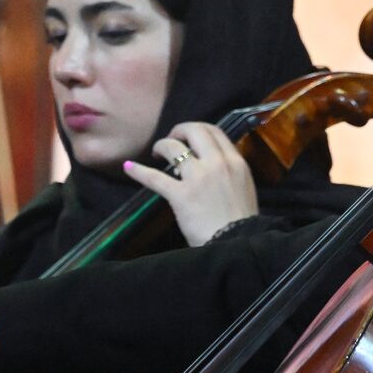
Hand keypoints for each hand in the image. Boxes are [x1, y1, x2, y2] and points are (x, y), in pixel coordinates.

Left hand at [123, 122, 258, 246]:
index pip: (214, 131)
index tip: (189, 136)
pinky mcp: (180, 195)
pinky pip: (155, 177)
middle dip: (179, 131)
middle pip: (194, 130)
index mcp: (235, 162)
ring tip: (156, 154)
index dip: (197, 129)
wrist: (237, 243)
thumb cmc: (241, 221)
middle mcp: (217, 163)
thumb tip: (213, 165)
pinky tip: (128, 167)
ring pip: (173, 148)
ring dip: (162, 146)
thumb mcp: (244, 187)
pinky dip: (139, 171)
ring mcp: (198, 177)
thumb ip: (230, 172)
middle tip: (172, 140)